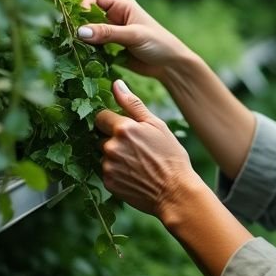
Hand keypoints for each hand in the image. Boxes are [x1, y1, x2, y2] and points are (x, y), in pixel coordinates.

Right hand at [77, 0, 191, 76]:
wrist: (170, 66)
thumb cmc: (159, 44)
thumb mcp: (134, 35)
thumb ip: (108, 33)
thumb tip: (80, 31)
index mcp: (122, 5)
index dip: (83, 8)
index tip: (78, 24)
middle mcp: (114, 16)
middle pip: (87, 15)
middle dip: (79, 25)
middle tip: (72, 39)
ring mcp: (112, 32)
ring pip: (88, 32)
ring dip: (82, 40)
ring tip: (76, 50)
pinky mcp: (111, 48)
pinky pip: (93, 47)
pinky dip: (88, 52)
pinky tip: (84, 59)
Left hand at [96, 79, 200, 223]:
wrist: (175, 192)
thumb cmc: (171, 156)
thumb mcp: (156, 125)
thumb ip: (133, 104)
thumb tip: (116, 84)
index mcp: (123, 129)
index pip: (100, 117)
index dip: (112, 121)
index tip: (126, 129)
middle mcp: (111, 147)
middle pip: (100, 137)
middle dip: (113, 139)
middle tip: (136, 148)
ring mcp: (107, 166)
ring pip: (103, 155)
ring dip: (114, 156)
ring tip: (137, 163)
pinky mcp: (107, 183)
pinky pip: (106, 171)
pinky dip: (116, 172)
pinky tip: (133, 174)